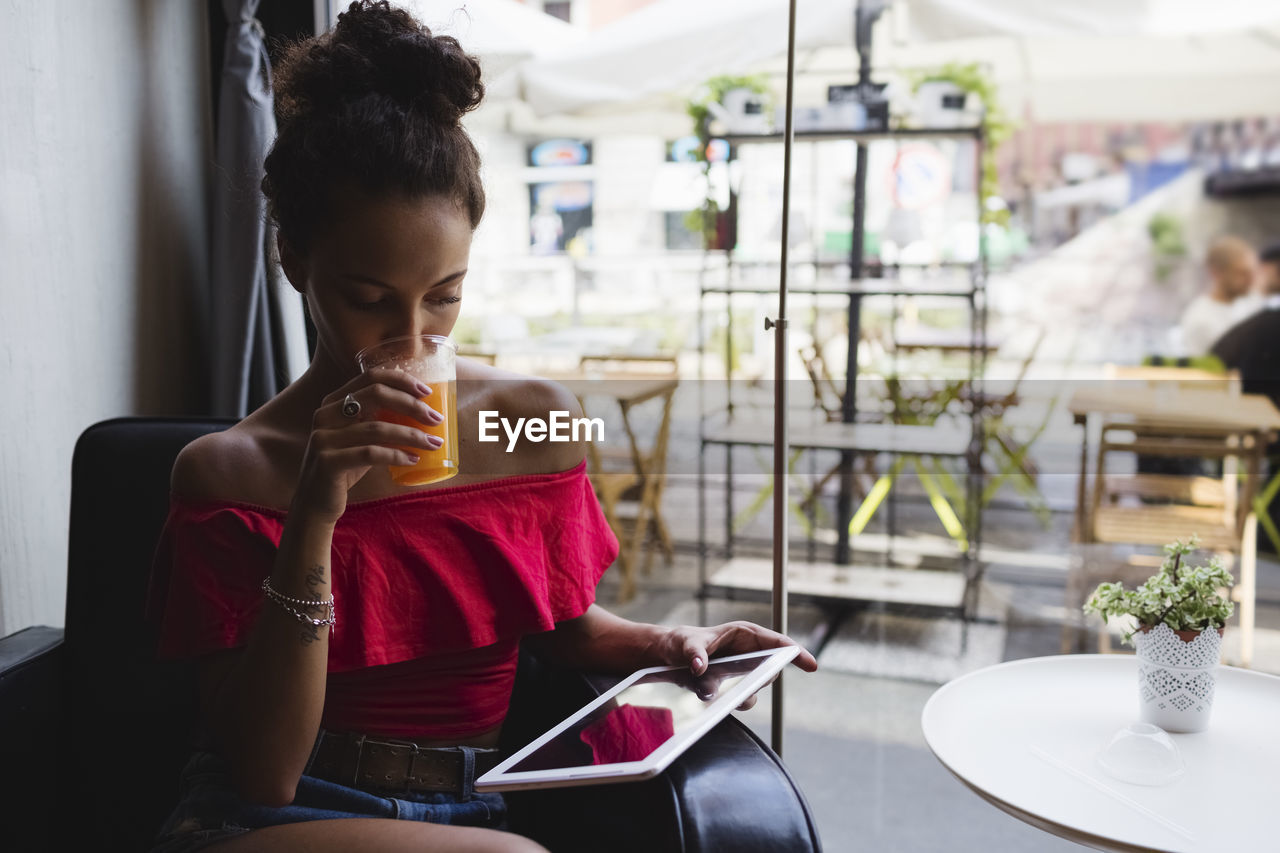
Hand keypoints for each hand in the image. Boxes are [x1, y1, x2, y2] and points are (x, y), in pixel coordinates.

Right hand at [291, 367, 444, 521]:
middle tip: (436, 418)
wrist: (315, 503)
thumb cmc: (344, 468)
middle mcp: (324, 414)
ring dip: (411, 435)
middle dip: (411, 405)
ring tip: (433, 443)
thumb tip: (422, 411)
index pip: (370, 377)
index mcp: (333, 401)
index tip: (427, 392)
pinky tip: (413, 459)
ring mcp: (323, 437)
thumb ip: (378, 420)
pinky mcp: (327, 462)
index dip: (401, 380)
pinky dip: (397, 455)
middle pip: (375, 395)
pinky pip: (371, 453)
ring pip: (377, 428)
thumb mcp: (359, 438)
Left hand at [655, 621, 818, 710]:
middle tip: (744, 683)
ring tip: (713, 684)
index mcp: (745, 634)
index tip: (810, 664)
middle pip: (771, 669)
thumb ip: (694, 653)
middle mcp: (750, 651)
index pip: (778, 642)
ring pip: (756, 688)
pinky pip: (742, 699)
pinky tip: (709, 692)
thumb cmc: (681, 643)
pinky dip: (729, 701)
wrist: (669, 659)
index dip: (796, 652)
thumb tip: (700, 667)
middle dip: (759, 678)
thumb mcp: (685, 644)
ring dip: (741, 693)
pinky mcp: (735, 686)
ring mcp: (744, 670)